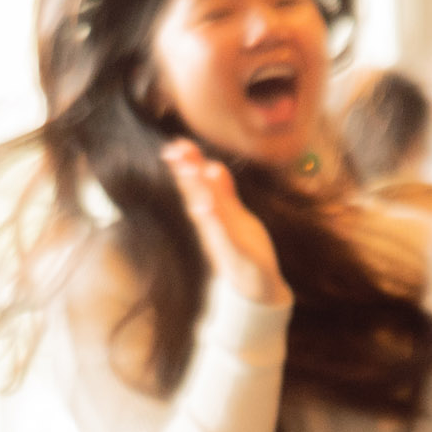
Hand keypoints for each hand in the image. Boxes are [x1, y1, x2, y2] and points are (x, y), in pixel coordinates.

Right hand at [163, 138, 288, 308]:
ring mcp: (223, 242)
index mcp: (211, 216)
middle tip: (174, 149)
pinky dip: (214, 222)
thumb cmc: (243, 249)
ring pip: (209, 213)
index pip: (196, 186)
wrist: (257, 288)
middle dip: (187, 172)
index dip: (186, 165)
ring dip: (198, 192)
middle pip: (197, 195)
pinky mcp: (237, 256)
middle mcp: (212, 227)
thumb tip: (211, 164)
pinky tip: (206, 207)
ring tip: (192, 170)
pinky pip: (225, 237)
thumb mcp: (233, 217)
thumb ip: (223, 192)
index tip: (175, 143)